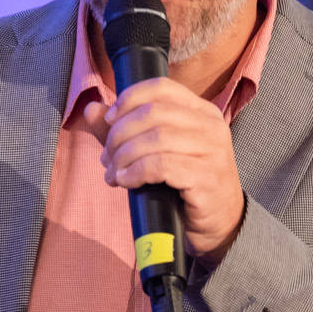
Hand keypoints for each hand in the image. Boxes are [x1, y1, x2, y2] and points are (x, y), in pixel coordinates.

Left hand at [85, 81, 244, 260]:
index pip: (161, 88)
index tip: (110, 121)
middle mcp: (211, 126)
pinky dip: (136, 172)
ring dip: (124, 156)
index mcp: (201, 112)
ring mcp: (212, 152)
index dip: (129, 99)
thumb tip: (92, 110)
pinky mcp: (206, 178)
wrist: (220, 223)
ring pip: (155, 139)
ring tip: (114, 174)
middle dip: (120, 134)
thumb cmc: (186, 185)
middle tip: (108, 158)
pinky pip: (162, 166)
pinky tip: (126, 182)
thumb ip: (125, 129)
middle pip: (153, 113)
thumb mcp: (158, 152)